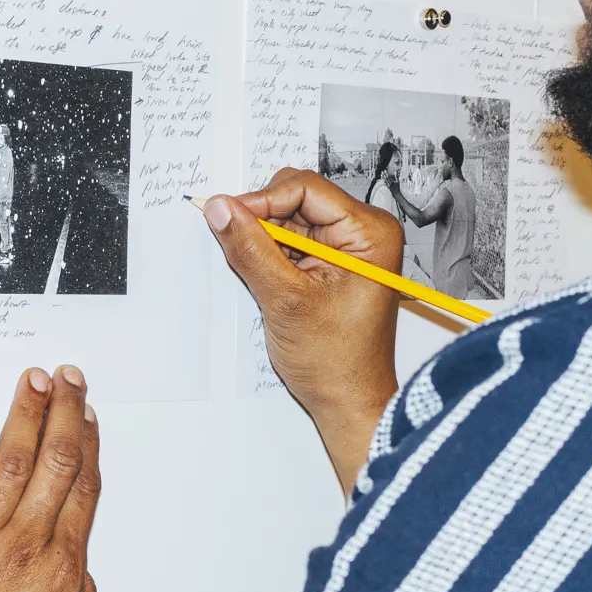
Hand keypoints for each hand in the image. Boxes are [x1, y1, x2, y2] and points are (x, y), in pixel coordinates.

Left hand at [0, 368, 100, 591]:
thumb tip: (76, 567)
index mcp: (62, 573)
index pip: (82, 492)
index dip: (89, 445)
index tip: (91, 414)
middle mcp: (24, 549)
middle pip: (54, 465)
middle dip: (64, 414)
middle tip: (68, 376)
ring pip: (8, 462)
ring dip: (24, 414)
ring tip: (33, 379)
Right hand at [203, 173, 401, 491]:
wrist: (348, 403)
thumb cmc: (337, 362)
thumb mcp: (286, 300)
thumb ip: (251, 250)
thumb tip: (221, 209)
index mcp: (369, 232)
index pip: (306, 188)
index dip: (262, 200)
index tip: (227, 216)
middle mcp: (362, 233)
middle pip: (296, 199)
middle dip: (262, 221)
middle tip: (240, 250)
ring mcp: (346, 248)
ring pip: (288, 220)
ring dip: (264, 242)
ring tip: (265, 281)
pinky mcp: (330, 264)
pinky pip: (290, 242)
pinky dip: (270, 256)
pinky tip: (268, 283)